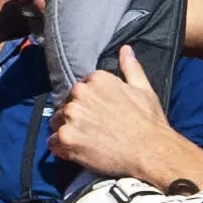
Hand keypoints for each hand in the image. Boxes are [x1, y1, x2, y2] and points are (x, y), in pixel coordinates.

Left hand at [47, 47, 178, 177]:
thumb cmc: (148, 122)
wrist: (149, 151)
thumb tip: (126, 49)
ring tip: (86, 143)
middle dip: (76, 118)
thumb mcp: (143, 89)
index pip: (80, 90)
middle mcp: (80, 93)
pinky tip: (78, 152)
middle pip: (66, 105)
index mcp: (97, 79)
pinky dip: (62, 149)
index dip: (87, 105)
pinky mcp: (66, 137)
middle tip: (93, 131)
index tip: (97, 115)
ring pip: (57, 123)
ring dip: (67, 132)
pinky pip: (53, 143)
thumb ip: (130, 67)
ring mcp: (72, 115)